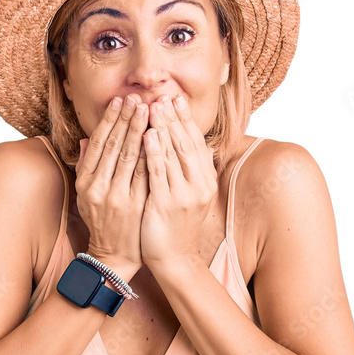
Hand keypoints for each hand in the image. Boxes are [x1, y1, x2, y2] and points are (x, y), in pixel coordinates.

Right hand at [74, 94, 148, 276]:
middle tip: (139, 97)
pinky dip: (152, 154)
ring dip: (141, 130)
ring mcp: (118, 197)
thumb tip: (87, 139)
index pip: (99, 144)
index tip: (121, 101)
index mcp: (86, 182)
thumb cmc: (101, 221)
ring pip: (131, 157)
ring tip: (150, 109)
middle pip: (115, 146)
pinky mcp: (135, 205)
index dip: (110, 120)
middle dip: (128, 119)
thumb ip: (86, 166)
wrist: (112, 255)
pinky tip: (160, 137)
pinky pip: (146, 174)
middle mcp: (99, 187)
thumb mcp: (86, 195)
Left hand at [140, 94, 218, 267]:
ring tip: (153, 106)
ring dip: (163, 127)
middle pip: (185, 143)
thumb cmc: (176, 226)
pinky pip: (159, 172)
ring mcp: (184, 195)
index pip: (196, 143)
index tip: (175, 99)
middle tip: (162, 95)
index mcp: (205, 181)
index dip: (185, 120)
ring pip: (173, 154)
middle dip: (173, 118)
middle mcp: (199, 185)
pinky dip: (154, 151)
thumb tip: (196, 147)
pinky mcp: (167, 204)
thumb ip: (191, 171)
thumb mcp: (190, 196)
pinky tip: (147, 134)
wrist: (174, 259)